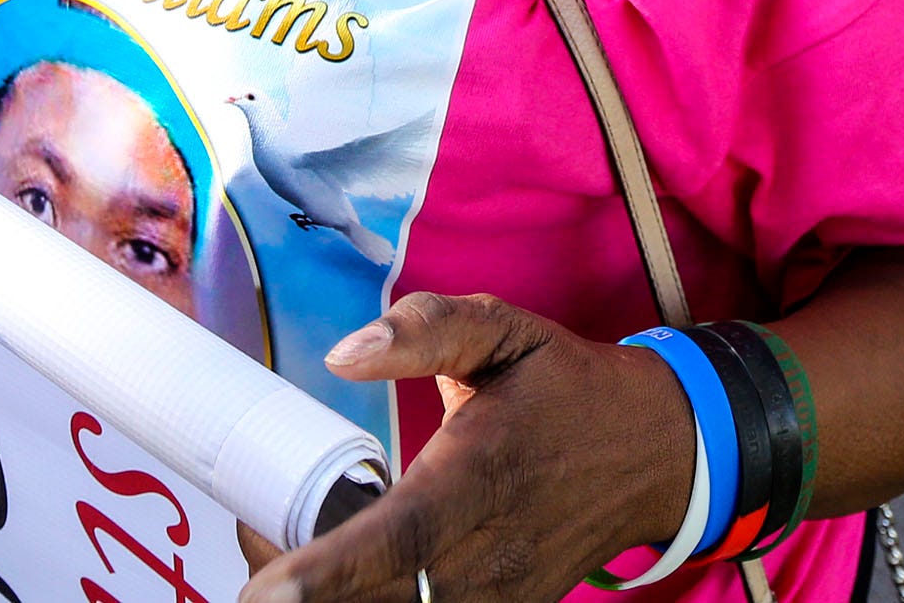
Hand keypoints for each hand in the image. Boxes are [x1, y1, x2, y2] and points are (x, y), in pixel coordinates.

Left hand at [237, 292, 694, 602]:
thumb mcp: (503, 328)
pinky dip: (374, 599)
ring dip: (338, 598)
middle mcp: (493, 551)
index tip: (268, 586)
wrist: (656, 450)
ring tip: (276, 560)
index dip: (331, 571)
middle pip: (391, 598)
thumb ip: (424, 328)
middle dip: (309, 589)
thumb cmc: (562, 384)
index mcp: (483, 474)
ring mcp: (503, 594)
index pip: (401, 538)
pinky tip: (330, 574)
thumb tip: (343, 354)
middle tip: (248, 547)